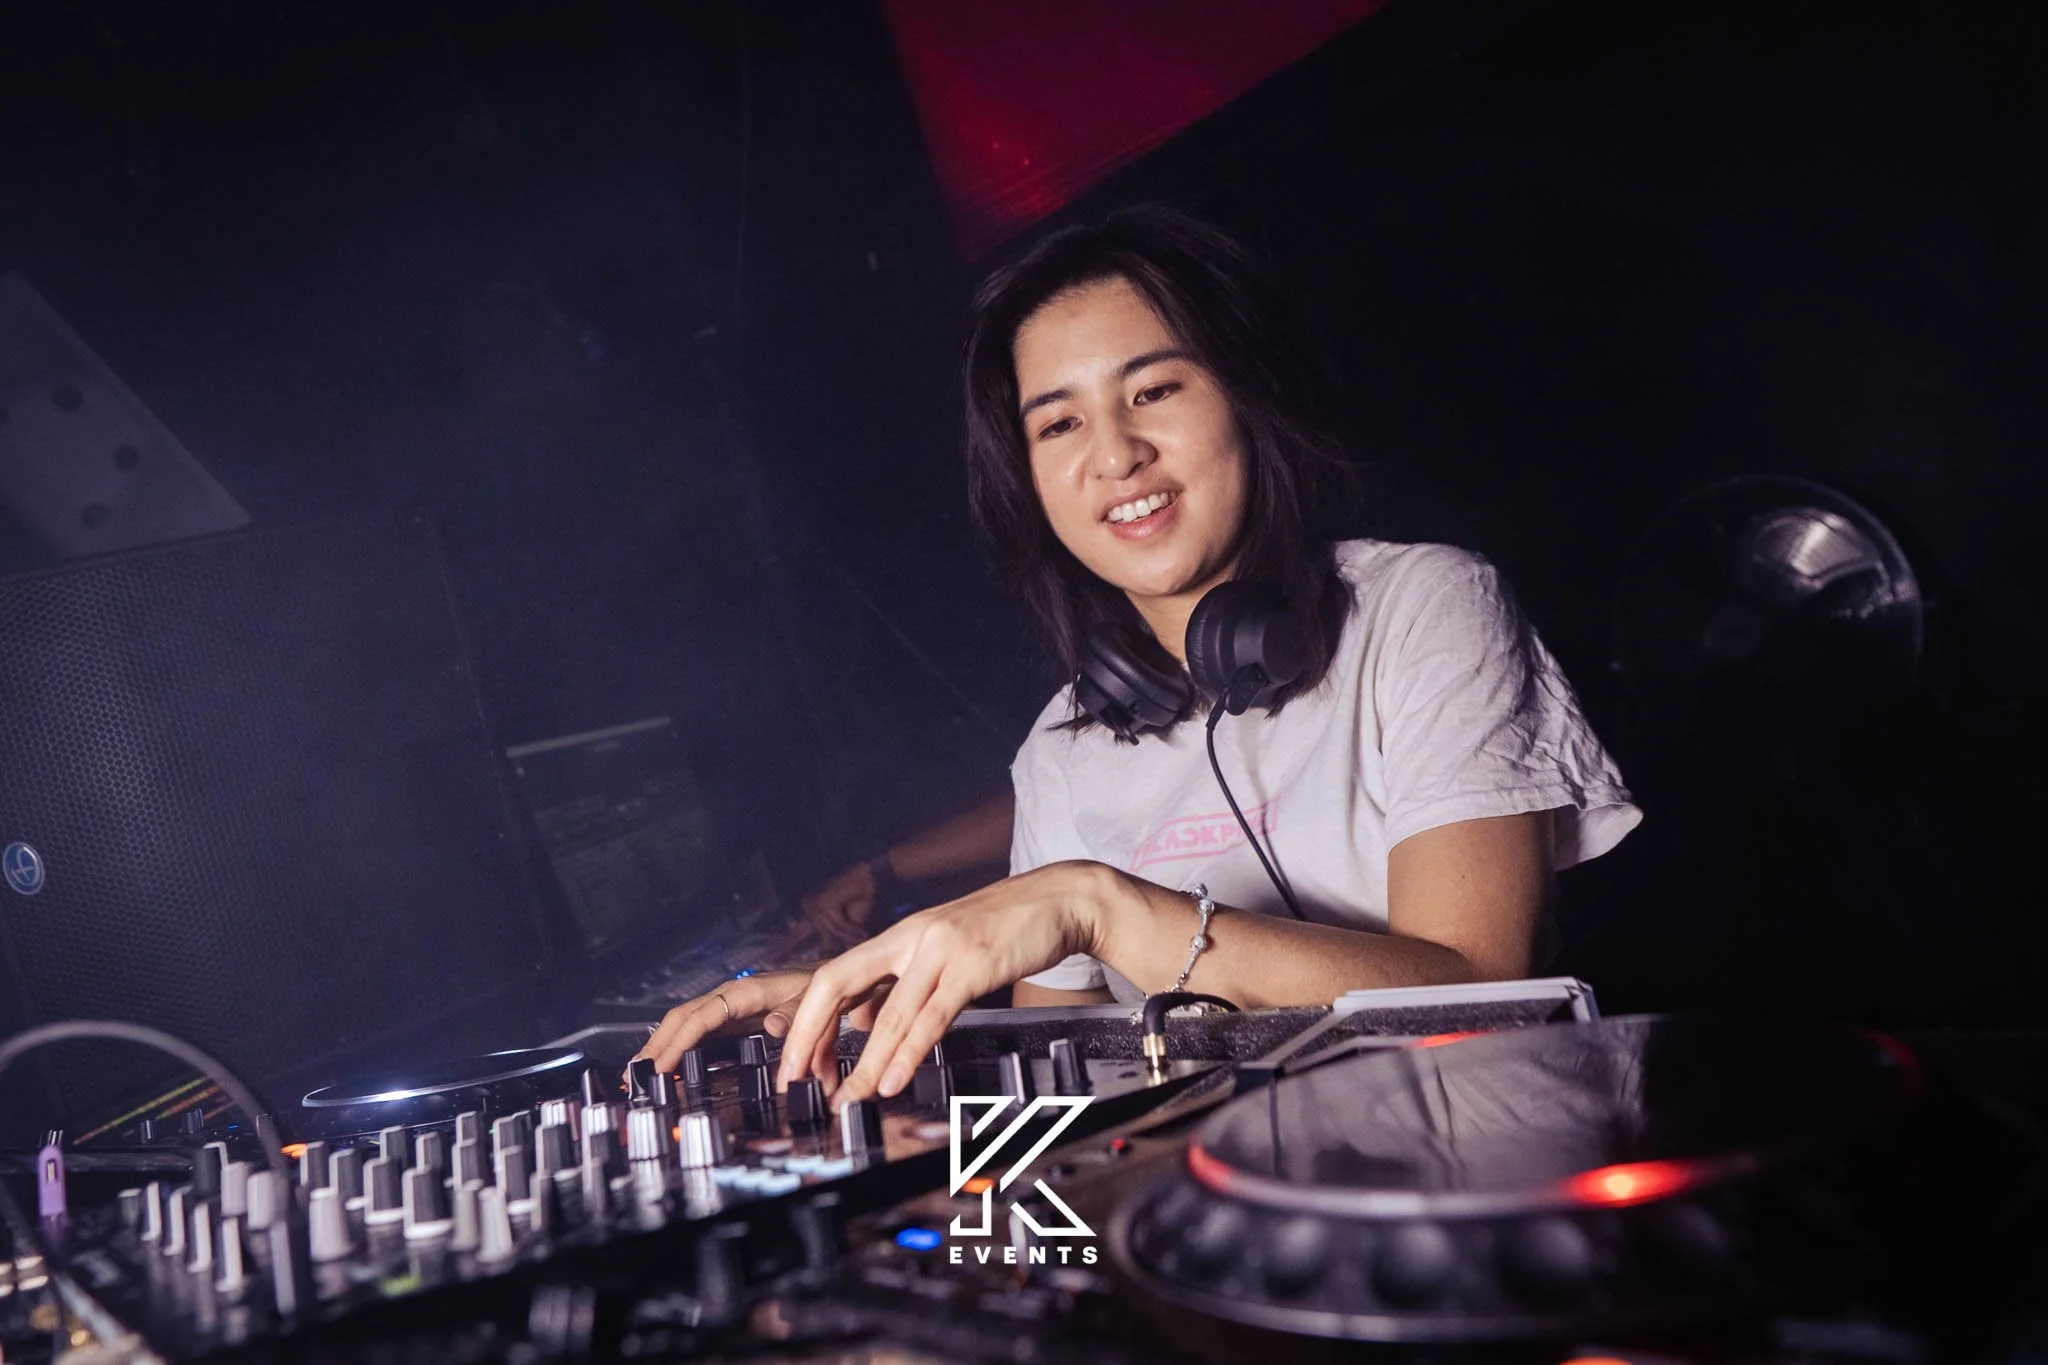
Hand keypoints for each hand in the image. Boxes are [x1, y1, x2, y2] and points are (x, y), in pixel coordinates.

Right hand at [634, 968, 815, 1073]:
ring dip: (659, 1046)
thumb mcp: (812, 999)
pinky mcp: (730, 1017)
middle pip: (681, 1019)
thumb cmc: (817, 987)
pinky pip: (696, 1030)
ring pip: (683, 1024)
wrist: (826, 977)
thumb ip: (793, 1014)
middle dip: (656, 1045)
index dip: (678, 1042)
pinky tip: (666, 1064)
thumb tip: (771, 1026)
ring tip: (638, 1073)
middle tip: (634, 1076)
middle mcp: (728, 996)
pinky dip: (675, 1046)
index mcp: (744, 992)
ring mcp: (726, 1006)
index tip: (660, 1065)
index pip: (700, 1017)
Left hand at [775, 862, 1108, 1106]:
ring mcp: (940, 949)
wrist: (1061, 898)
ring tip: (847, 1100)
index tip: (796, 1063)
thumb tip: (864, 1024)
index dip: (806, 1022)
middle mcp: (910, 938)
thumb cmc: (1005, 929)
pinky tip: (891, 1080)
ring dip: (862, 1063)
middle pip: (837, 984)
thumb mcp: (944, 951)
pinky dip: (908, 1052)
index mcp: (898, 937)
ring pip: (887, 1012)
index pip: (832, 977)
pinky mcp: (973, 964)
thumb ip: (906, 984)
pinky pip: (932, 1015)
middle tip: (796, 1082)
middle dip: (809, 1036)